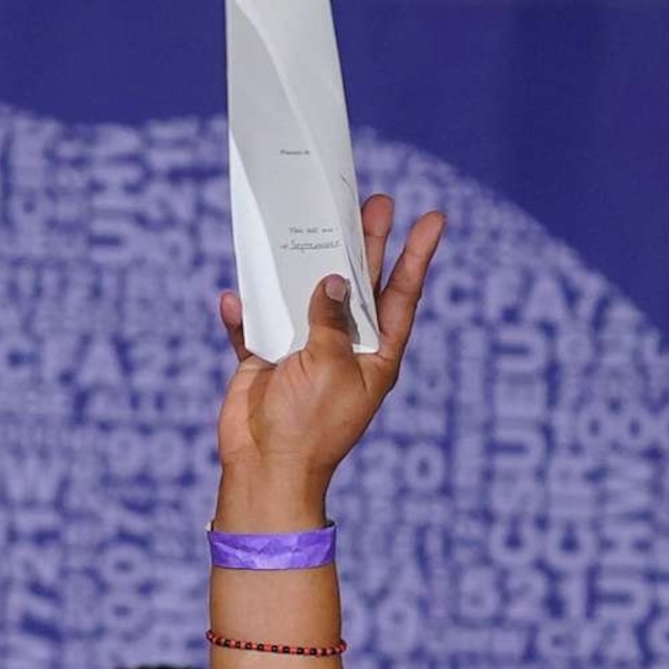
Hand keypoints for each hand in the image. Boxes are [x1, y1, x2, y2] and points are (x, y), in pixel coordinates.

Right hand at [213, 193, 444, 508]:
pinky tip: (235, 295)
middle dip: (366, 243)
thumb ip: (332, 320)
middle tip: (376, 201)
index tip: (433, 218)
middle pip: (357, 285)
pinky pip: (255, 326)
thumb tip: (329, 281)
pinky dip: (244, 313)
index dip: (416, 256)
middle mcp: (342, 348)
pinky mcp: (265, 361)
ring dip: (305, 261)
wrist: (265, 468)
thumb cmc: (310, 425)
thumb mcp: (332, 366)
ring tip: (313, 218)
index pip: (401, 295)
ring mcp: (302, 352)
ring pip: (305, 295)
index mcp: (374, 354)